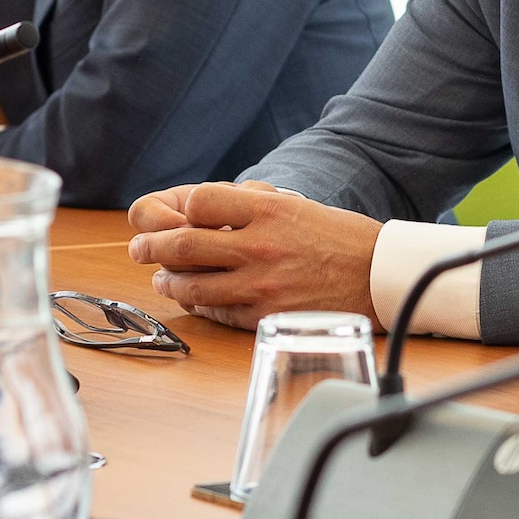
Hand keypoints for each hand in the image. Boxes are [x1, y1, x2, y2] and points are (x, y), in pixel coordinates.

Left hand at [126, 183, 383, 329]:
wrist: (379, 277)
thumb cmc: (340, 239)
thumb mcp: (297, 207)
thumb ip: (251, 208)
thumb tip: (201, 212)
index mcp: (269, 210)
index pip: (200, 201)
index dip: (180, 208)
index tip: (174, 215)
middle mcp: (260, 246)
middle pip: (183, 244)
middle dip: (151, 246)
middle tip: (139, 248)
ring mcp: (260, 284)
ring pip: (191, 284)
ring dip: (167, 280)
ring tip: (161, 277)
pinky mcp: (265, 316)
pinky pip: (216, 311)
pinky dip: (198, 304)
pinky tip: (193, 298)